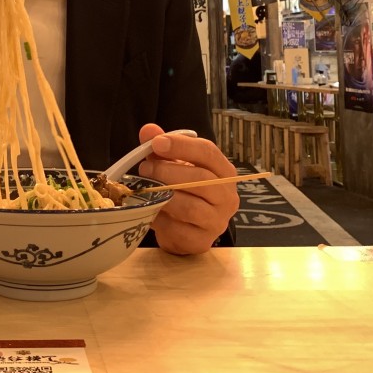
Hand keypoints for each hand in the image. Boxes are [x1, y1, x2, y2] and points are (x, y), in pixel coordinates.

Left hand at [136, 123, 238, 254]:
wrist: (187, 227)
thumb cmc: (184, 189)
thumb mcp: (175, 164)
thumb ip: (162, 147)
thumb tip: (148, 130)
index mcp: (224, 172)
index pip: (208, 153)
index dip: (181, 145)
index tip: (157, 142)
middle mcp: (227, 197)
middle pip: (200, 180)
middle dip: (167, 171)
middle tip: (145, 168)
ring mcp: (217, 222)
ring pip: (189, 206)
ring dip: (162, 196)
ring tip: (145, 188)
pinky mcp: (201, 242)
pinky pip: (177, 230)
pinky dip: (159, 219)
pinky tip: (149, 210)